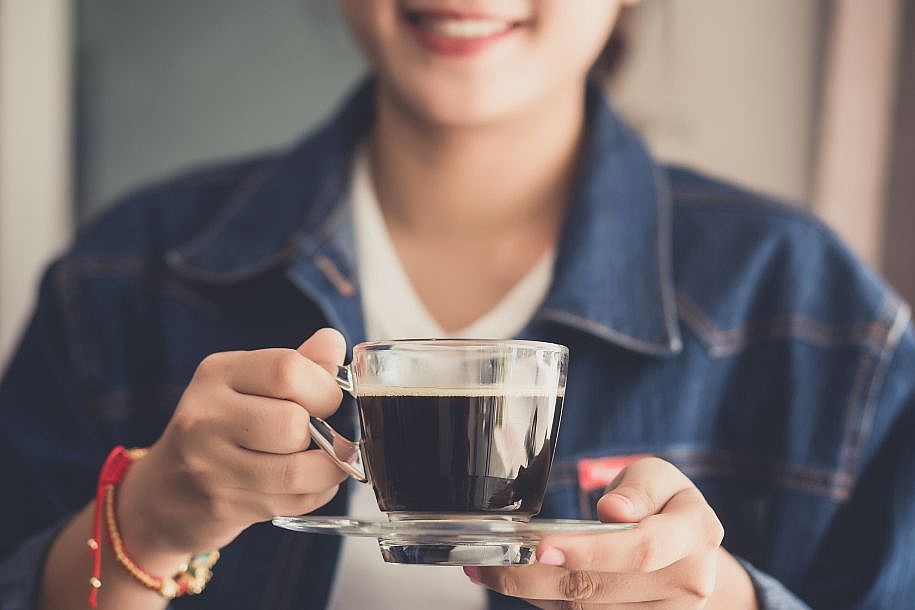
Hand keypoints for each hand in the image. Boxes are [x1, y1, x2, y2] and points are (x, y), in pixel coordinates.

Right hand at [116, 328, 348, 572]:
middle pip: (292, 423)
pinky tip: (310, 483)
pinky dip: (317, 493)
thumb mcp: (248, 383)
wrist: (163, 495)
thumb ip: (297, 363)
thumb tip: (333, 341)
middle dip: (324, 432)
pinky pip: (293, 501)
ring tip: (327, 461)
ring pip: (296, 470)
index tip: (329, 400)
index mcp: (218, 373)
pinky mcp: (221, 505)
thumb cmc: (221, 428)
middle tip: (321, 434)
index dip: (324, 388)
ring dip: (328, 470)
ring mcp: (209, 465)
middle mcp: (206, 416)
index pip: (286, 369)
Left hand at [466, 457, 756, 608]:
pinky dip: (549, 601)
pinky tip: (520, 583)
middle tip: (489, 563)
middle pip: (602, 587)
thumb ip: (639, 488)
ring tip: (492, 570)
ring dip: (534, 591)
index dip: (590, 551)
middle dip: (537, 577)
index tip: (542, 547)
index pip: (642, 548)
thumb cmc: (666, 504)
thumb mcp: (657, 476)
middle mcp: (687, 581)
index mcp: (695, 533)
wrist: (692, 552)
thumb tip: (614, 510)